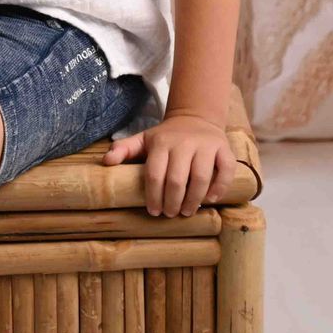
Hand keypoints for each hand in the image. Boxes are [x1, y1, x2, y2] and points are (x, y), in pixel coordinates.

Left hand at [99, 114, 236, 216]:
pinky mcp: (224, 149)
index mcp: (162, 142)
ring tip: (187, 211)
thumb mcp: (144, 139)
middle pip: (177, 179)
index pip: (155, 173)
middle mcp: (184, 143)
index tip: (154, 211)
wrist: (196, 118)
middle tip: (170, 214)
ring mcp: (206, 145)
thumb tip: (106, 162)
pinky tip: (210, 200)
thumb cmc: (167, 136)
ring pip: (201, 177)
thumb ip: (124, 149)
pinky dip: (219, 187)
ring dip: (194, 199)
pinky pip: (225, 170)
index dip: (153, 196)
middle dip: (172, 201)